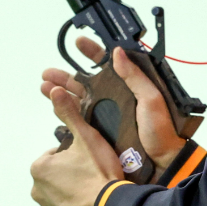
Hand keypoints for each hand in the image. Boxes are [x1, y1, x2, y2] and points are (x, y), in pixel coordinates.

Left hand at [30, 85, 122, 205]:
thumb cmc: (97, 173)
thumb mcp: (86, 137)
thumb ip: (69, 113)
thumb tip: (55, 91)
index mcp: (40, 167)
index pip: (56, 153)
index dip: (75, 152)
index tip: (89, 157)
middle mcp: (38, 190)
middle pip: (58, 173)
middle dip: (73, 171)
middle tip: (94, 170)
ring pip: (63, 192)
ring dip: (76, 189)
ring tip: (97, 185)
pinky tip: (96, 200)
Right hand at [40, 37, 186, 168]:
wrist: (162, 162)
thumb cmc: (162, 130)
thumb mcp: (151, 99)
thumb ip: (134, 76)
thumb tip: (117, 52)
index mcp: (129, 86)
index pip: (109, 63)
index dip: (93, 52)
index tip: (79, 43)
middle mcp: (115, 98)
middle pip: (86, 82)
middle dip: (66, 76)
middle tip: (48, 73)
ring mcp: (106, 115)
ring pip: (78, 100)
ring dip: (60, 93)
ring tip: (44, 87)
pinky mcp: (100, 132)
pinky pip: (79, 120)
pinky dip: (65, 114)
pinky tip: (54, 109)